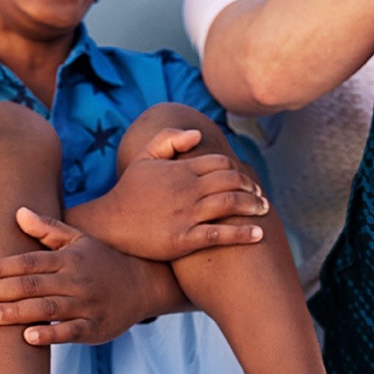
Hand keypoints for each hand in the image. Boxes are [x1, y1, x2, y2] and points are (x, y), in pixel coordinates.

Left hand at [0, 208, 164, 345]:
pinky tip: (28, 338)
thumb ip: (48, 229)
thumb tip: (18, 211)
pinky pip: (72, 332)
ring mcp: (87, 305)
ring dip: (18, 313)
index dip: (1, 267)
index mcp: (69, 259)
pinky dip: (50, 335)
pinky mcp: (96, 328)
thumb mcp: (80, 240)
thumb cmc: (103, 262)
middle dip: (0, 292)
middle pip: (34, 285)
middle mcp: (77, 280)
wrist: (144, 285)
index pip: (30, 261)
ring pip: (48, 309)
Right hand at [97, 127, 269, 261]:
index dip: (238, 170)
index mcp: (182, 170)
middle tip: (261, 196)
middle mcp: (188, 190)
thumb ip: (169, 140)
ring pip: (231, 204)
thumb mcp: (144, 157)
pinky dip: (242, 234)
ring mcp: (187, 214)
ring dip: (253, 206)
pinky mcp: (185, 239)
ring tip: (264, 209)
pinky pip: (220, 234)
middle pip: (231, 182)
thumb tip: (198, 134)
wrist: (109, 224)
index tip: (246, 180)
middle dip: (251, 187)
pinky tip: (258, 234)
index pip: (221, 164)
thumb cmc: (129, 191)